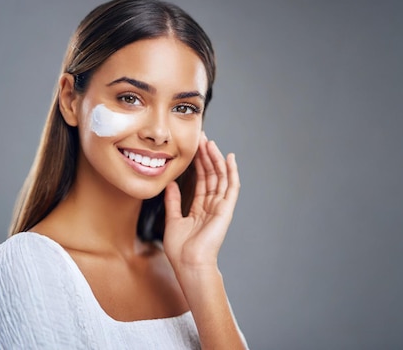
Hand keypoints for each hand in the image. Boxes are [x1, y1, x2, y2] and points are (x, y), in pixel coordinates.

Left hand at [163, 132, 240, 270]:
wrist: (189, 264)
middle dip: (207, 156)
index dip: (198, 164)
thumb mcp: (172, 220)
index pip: (201, 181)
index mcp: (201, 209)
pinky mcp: (226, 209)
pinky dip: (231, 172)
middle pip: (211, 175)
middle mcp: (212, 206)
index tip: (194, 148)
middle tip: (202, 138)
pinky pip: (231, 187)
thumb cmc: (181, 250)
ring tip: (210, 142)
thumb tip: (171, 184)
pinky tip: (229, 158)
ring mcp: (220, 207)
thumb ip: (173, 202)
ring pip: (220, 177)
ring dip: (216, 159)